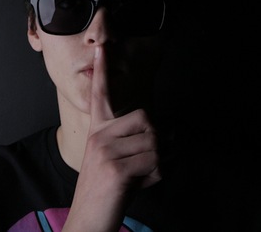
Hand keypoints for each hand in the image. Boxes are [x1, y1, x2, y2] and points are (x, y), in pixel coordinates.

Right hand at [62, 45, 161, 231]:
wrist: (88, 220)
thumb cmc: (107, 190)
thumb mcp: (115, 160)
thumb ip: (135, 142)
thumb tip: (172, 134)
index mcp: (98, 131)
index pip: (100, 94)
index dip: (102, 69)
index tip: (101, 46)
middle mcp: (99, 137)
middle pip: (146, 119)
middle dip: (156, 142)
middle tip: (145, 162)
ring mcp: (106, 153)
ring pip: (155, 144)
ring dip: (159, 163)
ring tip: (140, 176)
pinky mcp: (117, 170)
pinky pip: (157, 164)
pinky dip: (158, 177)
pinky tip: (139, 186)